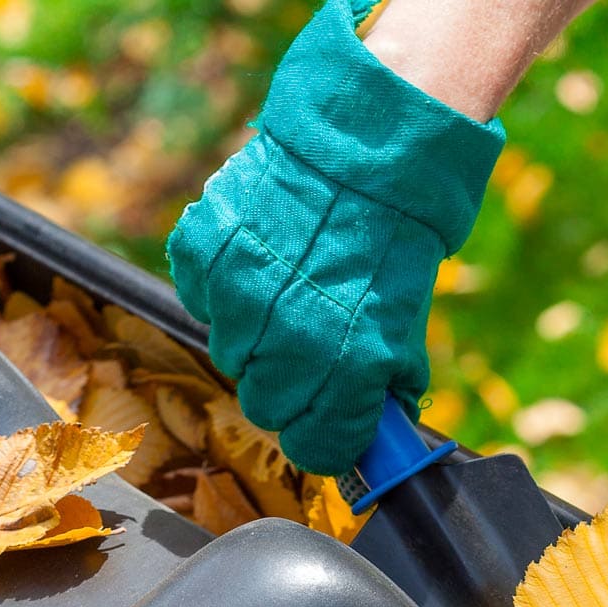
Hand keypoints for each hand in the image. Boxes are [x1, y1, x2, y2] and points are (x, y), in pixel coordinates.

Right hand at [167, 0, 504, 474]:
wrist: (363, 157)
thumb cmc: (393, 247)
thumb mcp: (405, 329)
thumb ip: (385, 388)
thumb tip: (380, 433)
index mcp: (347, 368)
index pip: (315, 449)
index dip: (325, 440)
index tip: (331, 428)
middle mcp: (286, 342)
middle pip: (268, 408)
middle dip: (292, 392)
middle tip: (312, 355)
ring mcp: (238, 298)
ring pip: (232, 356)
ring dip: (257, 340)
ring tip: (289, 297)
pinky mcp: (202, 256)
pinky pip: (201, 301)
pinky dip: (225, 291)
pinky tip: (260, 265)